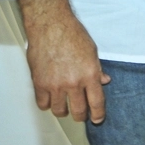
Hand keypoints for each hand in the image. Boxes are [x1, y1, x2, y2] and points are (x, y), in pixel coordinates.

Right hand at [18, 0, 110, 122]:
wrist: (51, 25)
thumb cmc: (73, 34)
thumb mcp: (92, 51)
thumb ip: (97, 69)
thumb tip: (104, 81)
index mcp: (90, 74)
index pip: (97, 102)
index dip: (98, 114)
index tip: (97, 119)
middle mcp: (73, 82)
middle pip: (78, 111)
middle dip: (81, 116)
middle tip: (81, 114)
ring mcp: (55, 85)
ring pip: (59, 111)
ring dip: (63, 111)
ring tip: (65, 105)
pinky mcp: (39, 83)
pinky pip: (43, 104)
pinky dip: (47, 104)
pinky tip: (51, 99)